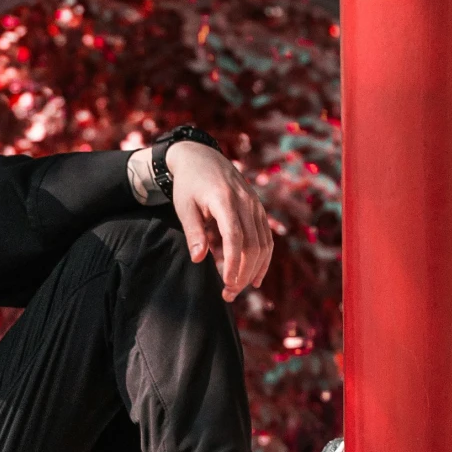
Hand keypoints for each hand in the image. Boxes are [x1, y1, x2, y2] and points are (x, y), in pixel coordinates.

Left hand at [130, 140, 273, 300]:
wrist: (201, 157)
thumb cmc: (188, 184)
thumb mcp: (184, 206)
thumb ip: (193, 232)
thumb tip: (198, 259)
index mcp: (224, 200)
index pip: (235, 237)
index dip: (234, 263)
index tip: (226, 284)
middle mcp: (245, 202)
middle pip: (253, 245)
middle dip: (243, 273)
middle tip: (228, 294)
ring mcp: (255, 205)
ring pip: (263, 244)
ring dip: (253, 270)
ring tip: (238, 289)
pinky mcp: (258, 209)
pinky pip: (267, 238)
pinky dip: (263, 259)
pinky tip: (255, 277)